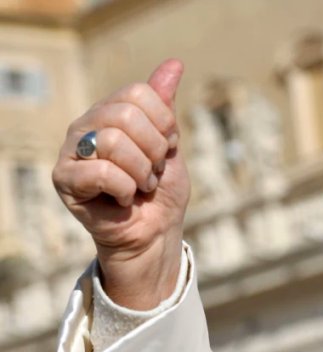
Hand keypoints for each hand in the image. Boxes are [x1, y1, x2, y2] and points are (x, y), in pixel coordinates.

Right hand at [53, 59, 189, 308]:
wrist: (154, 233)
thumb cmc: (161, 190)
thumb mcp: (170, 144)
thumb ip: (164, 105)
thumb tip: (174, 63)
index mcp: (110, 111)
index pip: (138, 93)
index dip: (164, 123)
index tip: (167, 147)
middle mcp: (86, 125)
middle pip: (126, 115)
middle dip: (154, 150)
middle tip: (154, 171)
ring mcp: (71, 151)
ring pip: (113, 141)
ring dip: (141, 171)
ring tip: (141, 185)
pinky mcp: (64, 180)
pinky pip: (101, 171)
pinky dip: (125, 188)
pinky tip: (124, 198)